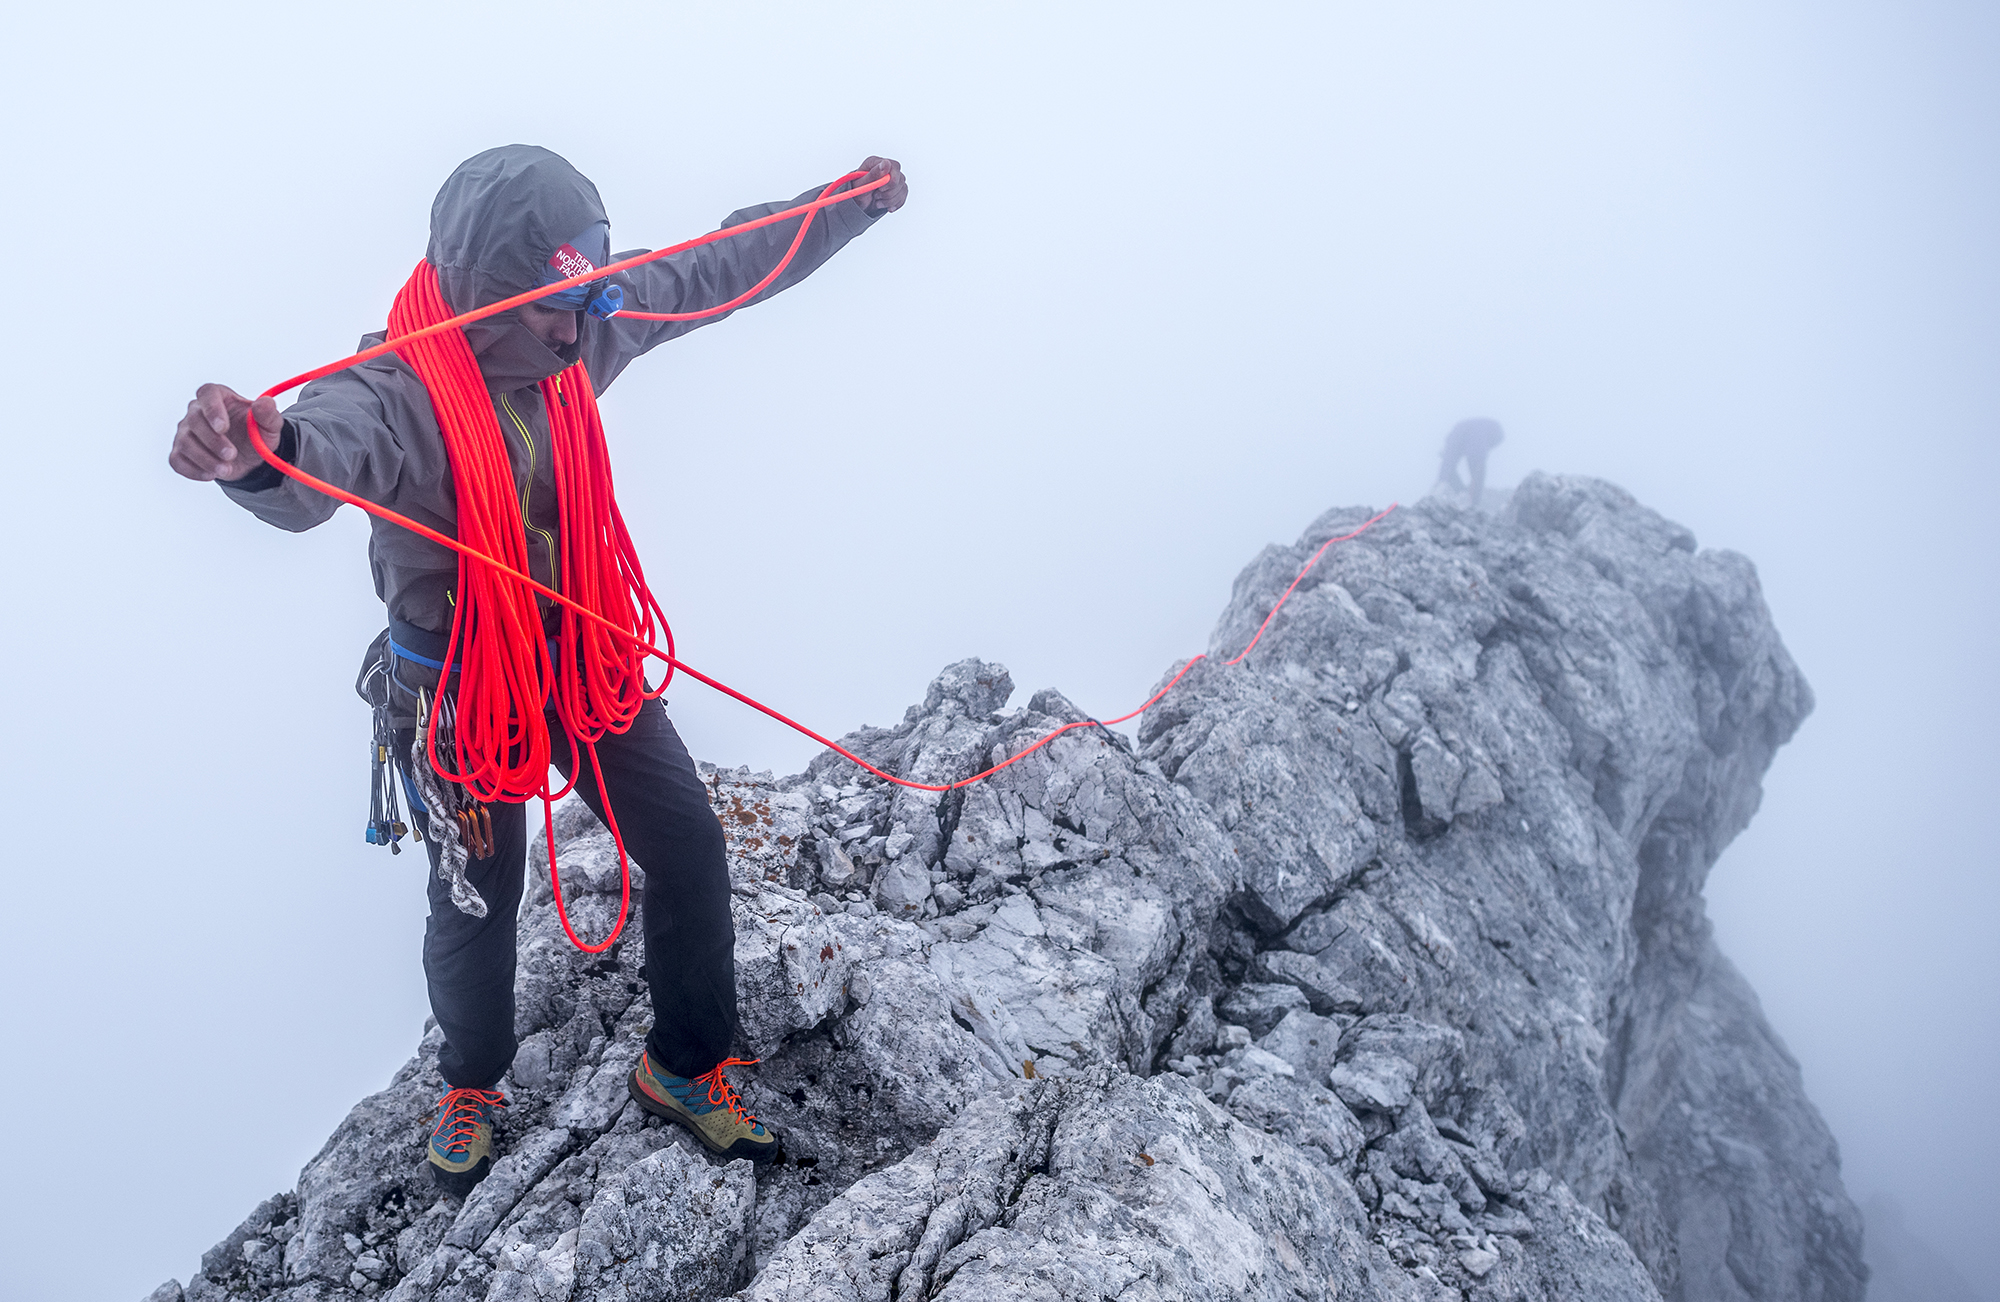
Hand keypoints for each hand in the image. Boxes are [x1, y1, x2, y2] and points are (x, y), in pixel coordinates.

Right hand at [169, 384, 283, 481]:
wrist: (249, 457)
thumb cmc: (256, 435)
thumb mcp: (269, 426)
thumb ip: (268, 415)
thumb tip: (265, 403)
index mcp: (219, 396)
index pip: (208, 393)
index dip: (212, 409)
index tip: (223, 428)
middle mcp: (197, 411)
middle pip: (194, 420)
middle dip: (213, 441)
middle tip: (232, 455)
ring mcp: (186, 431)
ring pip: (185, 442)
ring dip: (205, 459)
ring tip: (227, 469)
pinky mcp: (180, 451)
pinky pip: (177, 460)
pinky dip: (193, 470)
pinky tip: (211, 475)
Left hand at [854, 156, 906, 213]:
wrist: (858, 203)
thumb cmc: (856, 192)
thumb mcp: (862, 184)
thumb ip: (874, 173)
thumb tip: (886, 163)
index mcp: (876, 162)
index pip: (894, 166)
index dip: (890, 180)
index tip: (880, 189)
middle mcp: (887, 168)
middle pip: (900, 179)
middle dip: (888, 193)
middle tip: (876, 196)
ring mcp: (894, 177)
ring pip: (903, 189)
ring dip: (890, 200)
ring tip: (878, 201)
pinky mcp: (898, 188)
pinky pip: (903, 196)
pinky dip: (895, 204)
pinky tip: (886, 206)